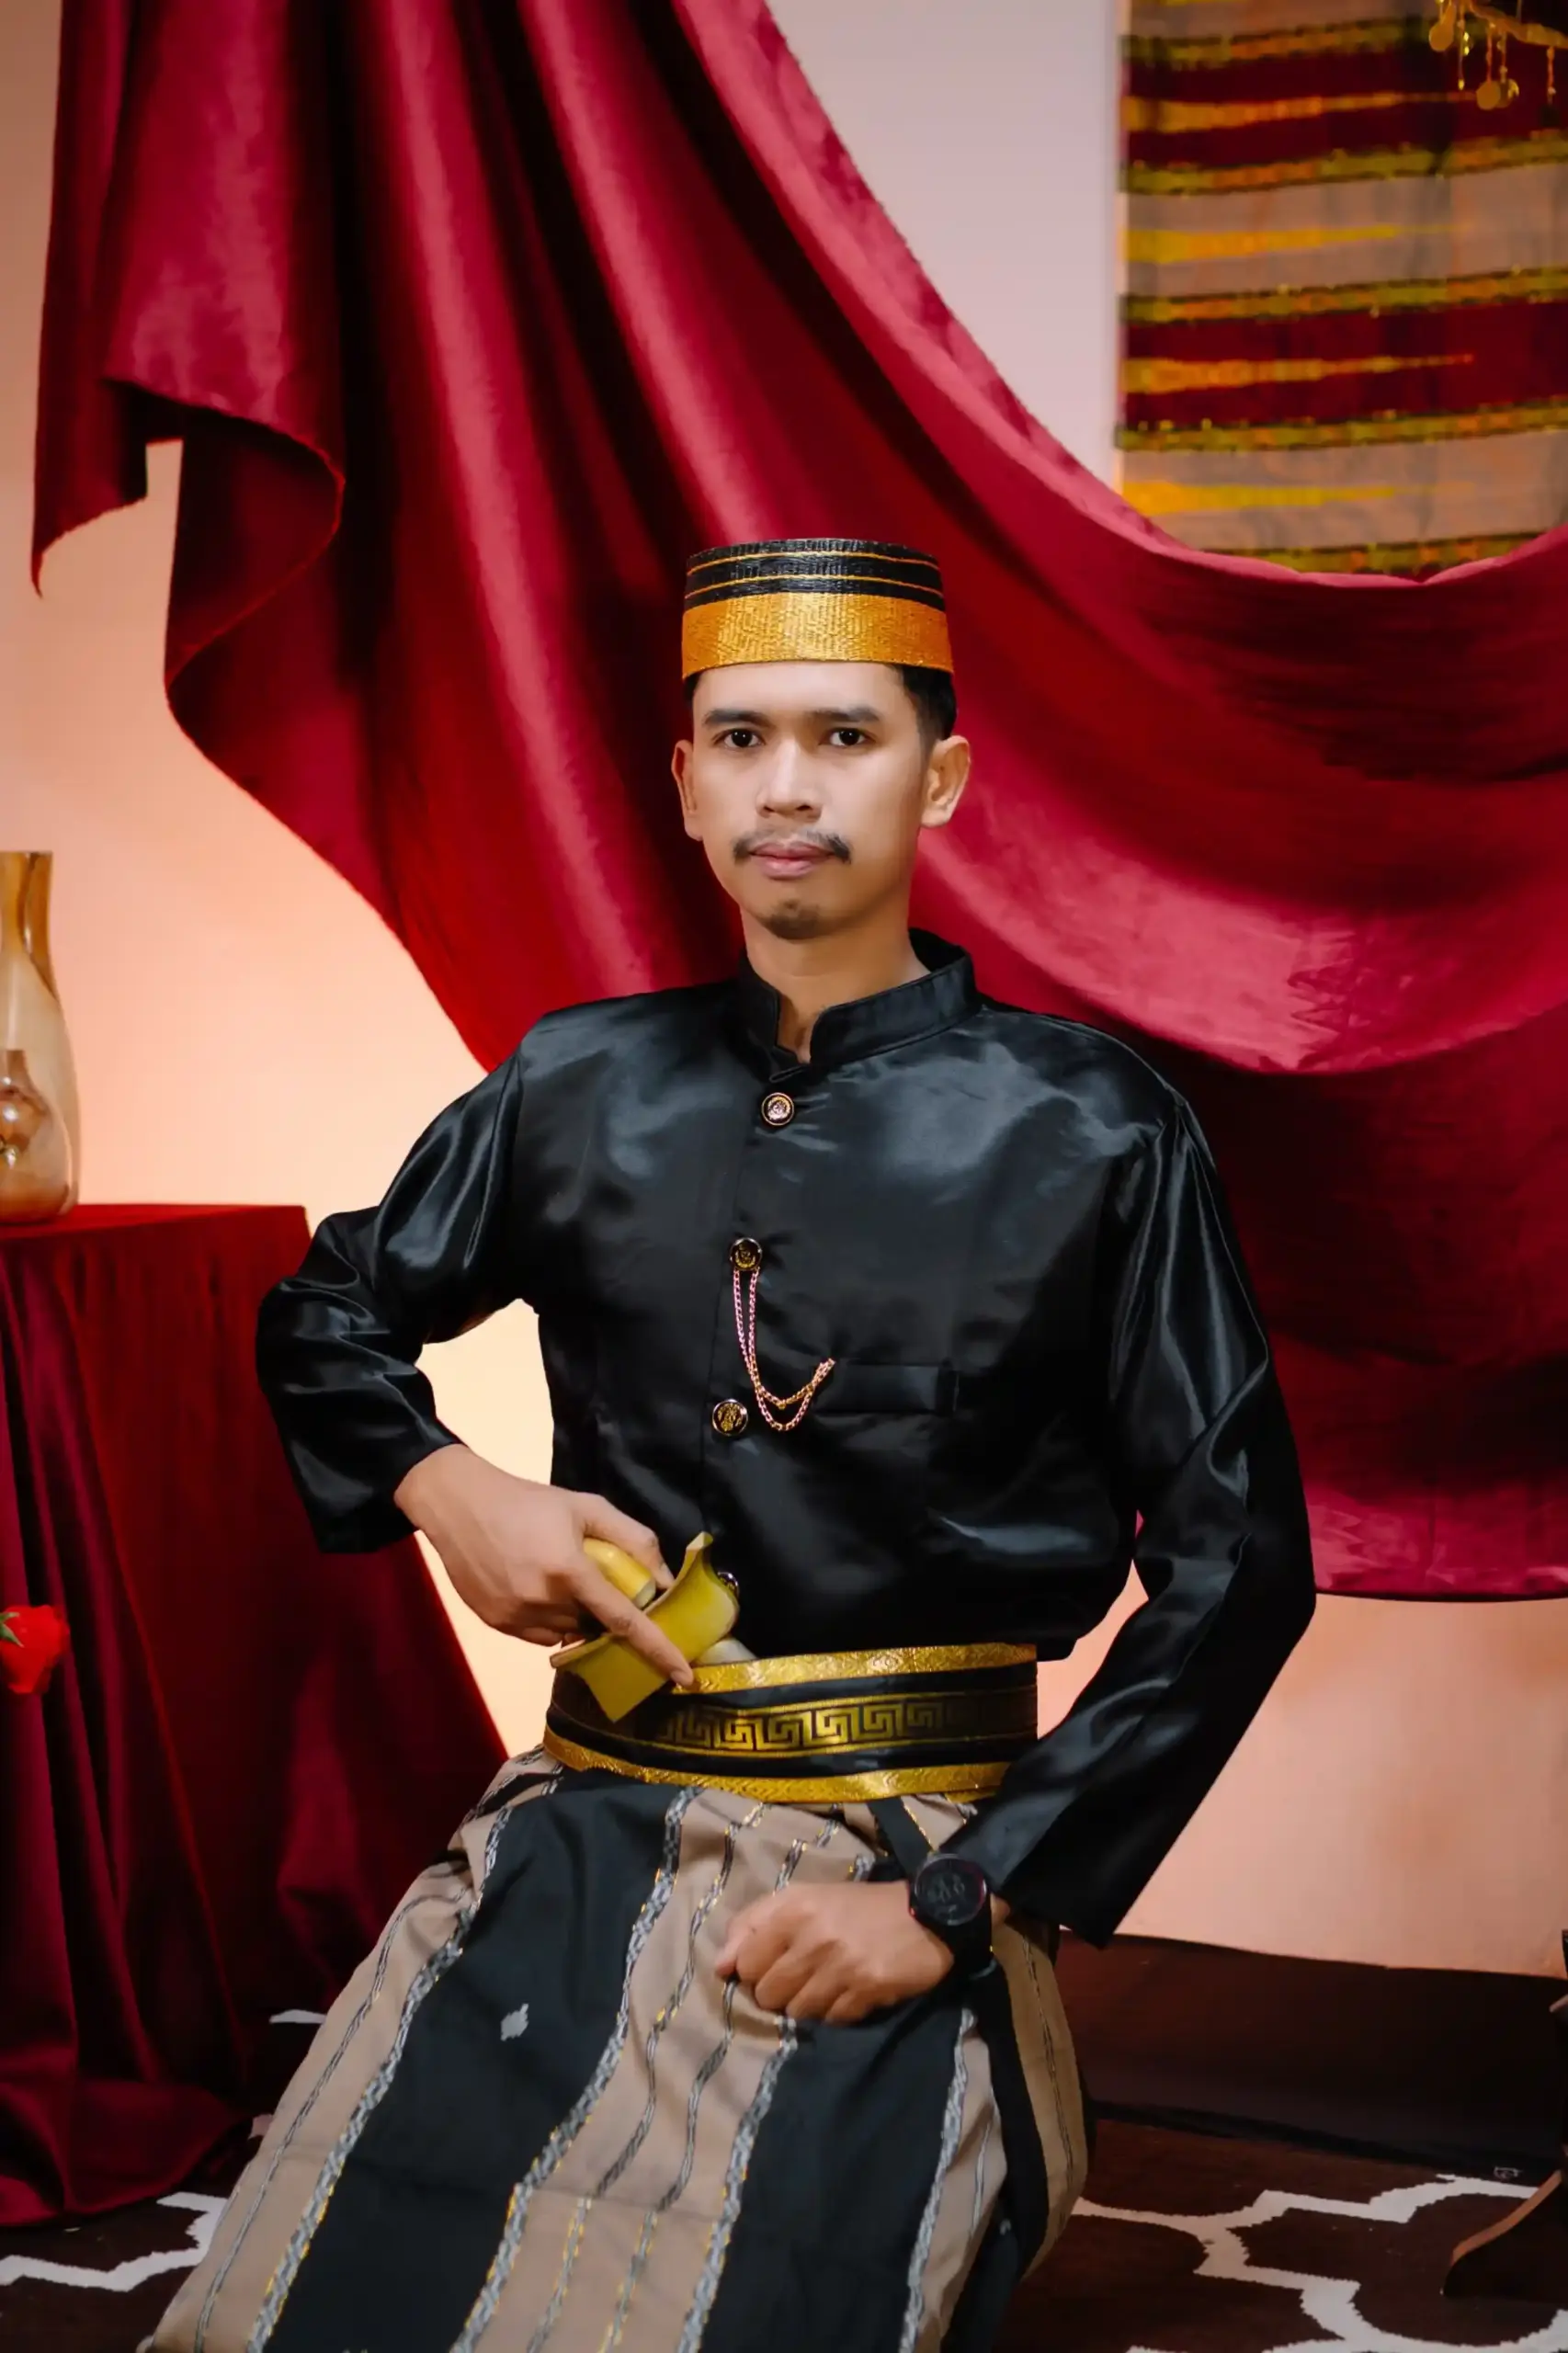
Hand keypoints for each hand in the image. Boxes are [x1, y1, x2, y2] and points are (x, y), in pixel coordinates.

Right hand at [394, 1447, 694, 1686]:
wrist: (459, 1505)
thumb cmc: (530, 1501)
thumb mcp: (588, 1507)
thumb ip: (633, 1540)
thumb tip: (665, 1581)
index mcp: (568, 1570)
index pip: (624, 1621)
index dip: (658, 1649)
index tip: (685, 1677)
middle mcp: (542, 1602)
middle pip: (595, 1627)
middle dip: (606, 1613)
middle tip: (597, 1582)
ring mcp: (516, 1618)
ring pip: (568, 1636)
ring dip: (578, 1619)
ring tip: (562, 1581)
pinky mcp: (496, 1625)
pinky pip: (540, 1637)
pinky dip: (552, 1623)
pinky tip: (539, 1590)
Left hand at [715, 1881, 955, 2023]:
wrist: (926, 1914)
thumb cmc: (856, 1907)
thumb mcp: (804, 1898)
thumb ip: (755, 1923)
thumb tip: (720, 1966)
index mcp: (794, 1909)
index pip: (747, 1963)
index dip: (756, 1971)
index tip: (774, 1967)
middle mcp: (814, 1937)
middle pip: (768, 1994)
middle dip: (779, 1993)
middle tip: (801, 1980)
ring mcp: (841, 1967)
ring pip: (796, 2013)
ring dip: (807, 2007)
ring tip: (825, 1989)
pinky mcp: (866, 1991)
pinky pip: (831, 2021)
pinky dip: (835, 2014)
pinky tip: (848, 1995)